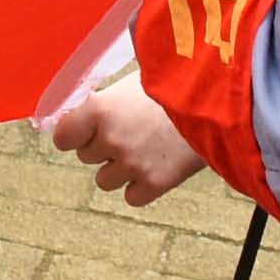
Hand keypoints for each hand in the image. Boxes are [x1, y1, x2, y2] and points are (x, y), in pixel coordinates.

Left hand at [46, 69, 204, 205]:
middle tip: (127, 132)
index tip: (82, 132)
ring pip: (105, 180)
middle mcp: (111, 139)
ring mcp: (132, 164)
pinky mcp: (155, 184)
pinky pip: (131, 197)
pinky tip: (154, 166)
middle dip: (101, 147)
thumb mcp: (132, 82)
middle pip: (86, 157)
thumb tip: (82, 110)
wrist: (215, 104)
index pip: (63, 137)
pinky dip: (140, 187)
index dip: (73, 134)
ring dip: (118, 169)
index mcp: (99, 110)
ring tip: (142, 148)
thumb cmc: (172, 87)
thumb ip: (106, 101)